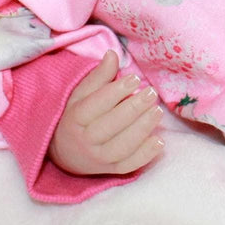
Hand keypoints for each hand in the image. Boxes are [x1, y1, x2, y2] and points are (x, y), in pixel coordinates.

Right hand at [49, 51, 164, 175]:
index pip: (95, 105)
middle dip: (133, 109)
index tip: (134, 79)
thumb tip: (113, 54)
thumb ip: (98, 76)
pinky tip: (159, 141)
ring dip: (142, 129)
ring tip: (157, 112)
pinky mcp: (111, 171)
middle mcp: (85, 141)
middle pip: (110, 126)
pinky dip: (145, 155)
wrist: (64, 153)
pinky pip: (129, 165)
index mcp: (75, 119)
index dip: (115, 91)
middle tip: (151, 93)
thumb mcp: (81, 95)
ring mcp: (98, 158)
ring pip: (122, 146)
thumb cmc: (76, 117)